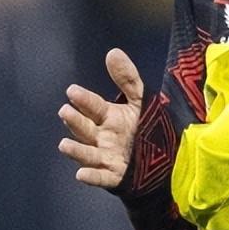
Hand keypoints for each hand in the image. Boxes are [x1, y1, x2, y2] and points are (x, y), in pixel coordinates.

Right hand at [57, 48, 143, 187]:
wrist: (164, 157)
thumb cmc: (145, 126)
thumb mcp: (139, 100)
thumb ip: (127, 77)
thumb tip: (112, 51)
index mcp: (108, 118)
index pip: (94, 107)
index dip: (84, 100)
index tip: (72, 91)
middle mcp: (102, 138)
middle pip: (86, 129)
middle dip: (75, 121)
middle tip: (65, 111)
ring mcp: (106, 158)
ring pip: (88, 153)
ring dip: (76, 150)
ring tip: (64, 144)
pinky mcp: (114, 176)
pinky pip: (101, 177)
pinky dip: (91, 176)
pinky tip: (81, 174)